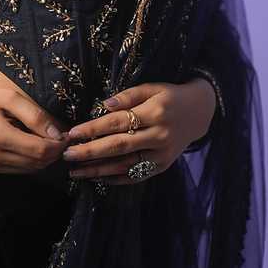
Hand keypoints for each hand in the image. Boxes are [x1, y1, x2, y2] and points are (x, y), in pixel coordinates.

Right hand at [0, 78, 72, 174]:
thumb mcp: (8, 97)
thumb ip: (34, 115)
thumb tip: (56, 133)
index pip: (39, 151)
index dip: (57, 145)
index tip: (66, 134)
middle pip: (35, 164)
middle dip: (53, 153)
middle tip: (60, 137)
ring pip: (27, 170)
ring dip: (41, 158)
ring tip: (47, 140)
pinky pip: (14, 170)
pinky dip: (26, 161)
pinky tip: (28, 144)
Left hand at [60, 79, 215, 184]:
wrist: (199, 113)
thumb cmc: (169, 96)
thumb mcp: (151, 88)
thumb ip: (128, 96)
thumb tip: (103, 106)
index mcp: (155, 112)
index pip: (118, 122)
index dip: (93, 129)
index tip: (72, 133)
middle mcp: (159, 136)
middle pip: (119, 147)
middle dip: (90, 152)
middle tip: (67, 155)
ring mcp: (162, 155)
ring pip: (126, 165)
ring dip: (98, 170)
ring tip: (75, 172)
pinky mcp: (163, 166)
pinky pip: (137, 176)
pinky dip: (116, 179)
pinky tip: (98, 178)